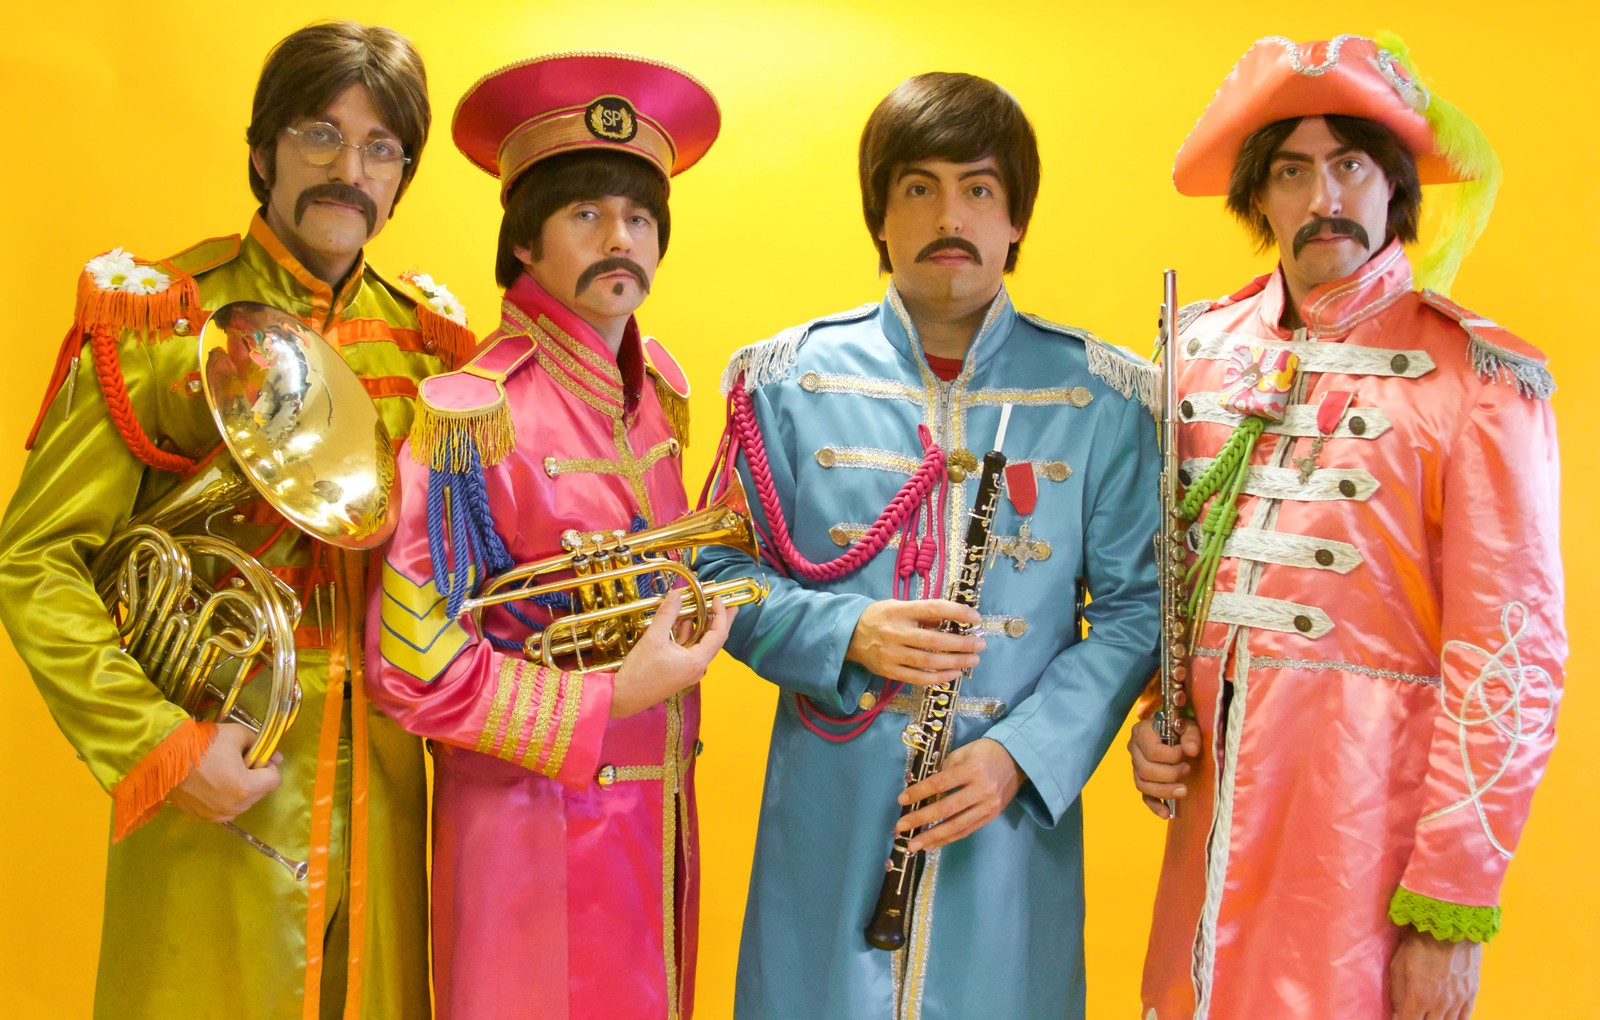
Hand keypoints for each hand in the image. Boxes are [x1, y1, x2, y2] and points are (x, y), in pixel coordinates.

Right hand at [166, 722, 281, 821]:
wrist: (162, 757)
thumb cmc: (202, 744)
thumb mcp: (237, 734)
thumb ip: (260, 744)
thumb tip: (275, 757)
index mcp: (245, 788)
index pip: (274, 780)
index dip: (268, 765)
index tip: (254, 756)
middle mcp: (233, 807)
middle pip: (260, 792)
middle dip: (254, 777)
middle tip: (237, 761)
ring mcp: (216, 815)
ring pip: (242, 802)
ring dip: (240, 788)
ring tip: (222, 770)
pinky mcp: (201, 816)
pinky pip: (223, 808)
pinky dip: (223, 796)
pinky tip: (210, 781)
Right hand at [610, 590, 735, 717]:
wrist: (624, 697)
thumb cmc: (640, 671)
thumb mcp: (653, 638)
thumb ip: (667, 614)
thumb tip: (676, 594)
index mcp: (697, 661)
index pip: (718, 634)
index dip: (721, 614)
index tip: (718, 598)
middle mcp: (697, 668)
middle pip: (715, 640)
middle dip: (721, 620)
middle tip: (729, 603)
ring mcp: (689, 672)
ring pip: (701, 645)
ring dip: (703, 626)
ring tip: (706, 608)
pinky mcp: (679, 673)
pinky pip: (690, 651)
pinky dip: (689, 636)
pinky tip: (684, 622)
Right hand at [845, 598, 983, 686]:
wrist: (848, 636)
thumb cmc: (879, 617)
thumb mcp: (899, 606)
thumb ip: (924, 613)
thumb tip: (954, 620)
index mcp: (900, 611)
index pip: (933, 609)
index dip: (957, 613)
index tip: (976, 618)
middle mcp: (896, 633)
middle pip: (935, 640)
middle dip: (962, 643)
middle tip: (980, 644)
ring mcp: (892, 654)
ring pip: (930, 662)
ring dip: (956, 662)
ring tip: (973, 660)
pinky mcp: (889, 672)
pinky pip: (919, 678)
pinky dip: (939, 677)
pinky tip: (954, 673)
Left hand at [896, 737, 1023, 851]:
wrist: (1017, 759)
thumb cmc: (985, 753)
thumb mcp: (963, 753)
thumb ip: (945, 769)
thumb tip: (924, 789)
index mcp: (971, 770)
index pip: (940, 783)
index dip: (919, 792)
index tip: (902, 800)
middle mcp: (981, 790)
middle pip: (946, 808)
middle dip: (921, 819)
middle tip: (901, 827)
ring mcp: (987, 806)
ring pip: (957, 825)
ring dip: (933, 837)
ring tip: (914, 845)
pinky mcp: (991, 816)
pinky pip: (967, 830)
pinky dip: (948, 838)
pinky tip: (932, 843)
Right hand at [1128, 716, 1201, 818]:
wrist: (1172, 731)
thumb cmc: (1179, 727)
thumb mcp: (1187, 725)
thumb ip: (1190, 735)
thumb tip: (1191, 751)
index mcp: (1142, 732)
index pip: (1151, 751)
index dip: (1171, 756)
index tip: (1184, 752)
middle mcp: (1134, 749)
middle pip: (1145, 770)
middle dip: (1170, 774)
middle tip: (1187, 769)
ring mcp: (1135, 766)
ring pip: (1142, 785)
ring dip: (1164, 791)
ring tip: (1183, 790)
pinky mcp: (1142, 780)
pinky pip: (1144, 796)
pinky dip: (1155, 806)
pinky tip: (1166, 813)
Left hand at [1388, 926, 1479, 1018]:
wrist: (1449, 926)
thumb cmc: (1417, 943)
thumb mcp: (1398, 966)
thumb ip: (1398, 994)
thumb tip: (1397, 1014)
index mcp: (1419, 997)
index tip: (1399, 1018)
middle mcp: (1440, 1003)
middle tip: (1413, 1014)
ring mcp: (1458, 1000)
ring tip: (1426, 1013)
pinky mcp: (1471, 993)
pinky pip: (1464, 1018)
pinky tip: (1445, 1017)